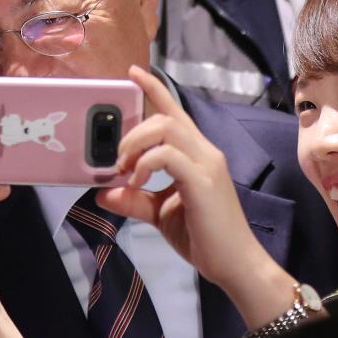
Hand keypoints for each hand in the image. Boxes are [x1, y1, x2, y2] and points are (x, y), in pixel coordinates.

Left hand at [95, 66, 294, 328]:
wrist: (235, 264)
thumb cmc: (204, 238)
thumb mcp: (160, 214)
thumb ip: (134, 200)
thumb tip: (102, 192)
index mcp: (197, 154)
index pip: (175, 111)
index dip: (154, 88)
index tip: (132, 72)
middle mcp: (205, 151)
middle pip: (165, 117)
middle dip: (133, 132)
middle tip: (117, 161)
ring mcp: (206, 164)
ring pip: (166, 128)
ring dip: (136, 144)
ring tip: (126, 170)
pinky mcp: (203, 181)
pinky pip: (168, 156)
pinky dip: (145, 164)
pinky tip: (137, 182)